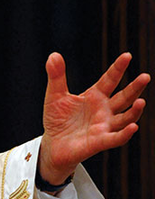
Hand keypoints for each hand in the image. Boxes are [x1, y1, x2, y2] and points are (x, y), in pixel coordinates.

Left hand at [39, 52, 149, 184]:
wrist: (53, 143)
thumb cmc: (57, 119)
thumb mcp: (55, 95)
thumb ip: (56, 76)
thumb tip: (53, 54)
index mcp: (95, 96)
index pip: (110, 80)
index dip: (118, 68)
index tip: (127, 55)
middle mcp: (104, 110)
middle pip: (124, 97)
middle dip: (135, 88)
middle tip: (145, 76)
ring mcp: (104, 126)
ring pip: (125, 118)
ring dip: (134, 111)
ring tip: (141, 101)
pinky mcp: (100, 142)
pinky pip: (116, 138)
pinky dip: (124, 133)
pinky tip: (133, 127)